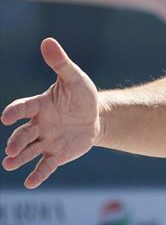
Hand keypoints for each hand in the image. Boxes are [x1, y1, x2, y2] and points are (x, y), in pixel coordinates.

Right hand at [2, 38, 100, 187]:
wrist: (97, 115)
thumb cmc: (81, 95)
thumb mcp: (74, 78)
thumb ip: (60, 63)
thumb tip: (47, 41)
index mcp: (39, 105)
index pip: (23, 108)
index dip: (15, 112)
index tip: (6, 117)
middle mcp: (38, 125)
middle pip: (23, 134)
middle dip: (16, 142)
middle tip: (10, 150)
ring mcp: (46, 141)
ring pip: (30, 151)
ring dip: (19, 158)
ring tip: (10, 164)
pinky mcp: (57, 154)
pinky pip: (46, 165)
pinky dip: (38, 174)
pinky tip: (30, 183)